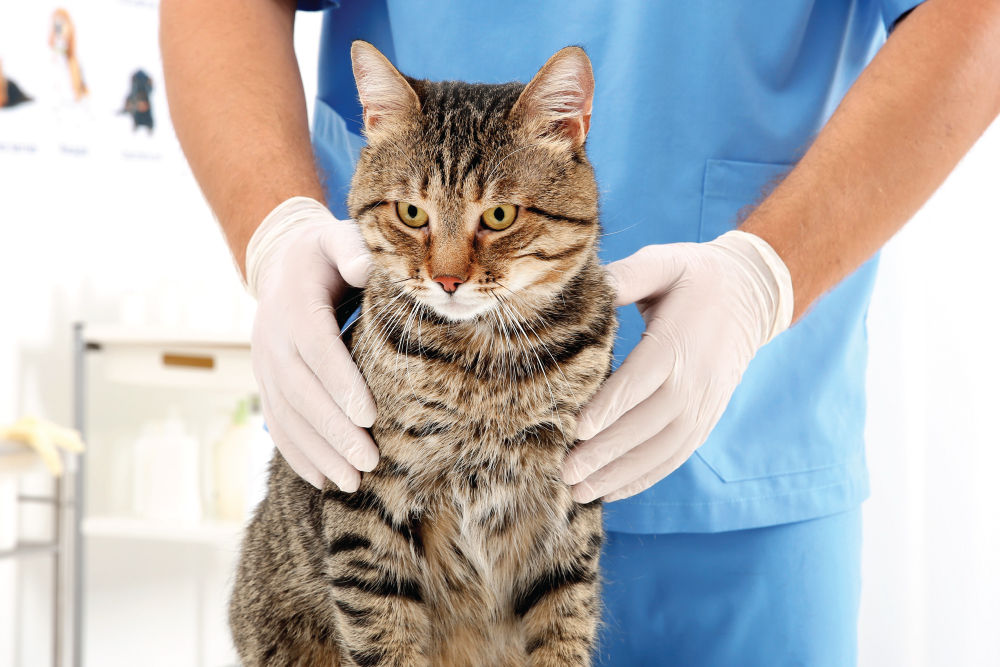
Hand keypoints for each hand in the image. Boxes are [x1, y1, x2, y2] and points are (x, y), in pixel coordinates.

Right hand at [246, 196, 377, 490]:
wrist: (282, 264)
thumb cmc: (325, 254)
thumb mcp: (337, 237)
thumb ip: (352, 247)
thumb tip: (365, 267)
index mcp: (294, 304)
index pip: (316, 347)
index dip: (339, 382)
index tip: (368, 415)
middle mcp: (272, 339)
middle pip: (302, 392)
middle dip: (334, 431)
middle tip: (369, 461)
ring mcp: (265, 367)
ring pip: (288, 416)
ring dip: (319, 452)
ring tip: (355, 482)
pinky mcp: (267, 385)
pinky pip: (278, 424)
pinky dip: (299, 455)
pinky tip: (324, 480)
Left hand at [561, 231, 792, 501]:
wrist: (751, 296)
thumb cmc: (694, 276)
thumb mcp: (663, 262)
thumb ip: (626, 275)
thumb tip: (588, 284)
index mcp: (678, 342)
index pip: (642, 380)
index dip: (611, 406)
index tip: (578, 429)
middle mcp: (695, 380)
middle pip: (647, 424)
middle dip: (606, 451)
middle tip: (565, 471)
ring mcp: (704, 405)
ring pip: (661, 449)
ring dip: (620, 474)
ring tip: (579, 493)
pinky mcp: (706, 419)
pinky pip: (675, 455)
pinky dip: (644, 477)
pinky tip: (612, 491)